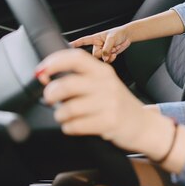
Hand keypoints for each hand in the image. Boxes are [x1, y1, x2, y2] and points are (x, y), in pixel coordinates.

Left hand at [36, 49, 174, 158]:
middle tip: (50, 99)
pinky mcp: (108, 122)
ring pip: (68, 108)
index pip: (75, 58)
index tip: (40, 72)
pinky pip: (75, 126)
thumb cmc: (117, 104)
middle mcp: (106, 84)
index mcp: (103, 71)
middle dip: (51, 94)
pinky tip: (74, 126)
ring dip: (60, 115)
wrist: (144, 125)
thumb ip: (81, 78)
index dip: (53, 62)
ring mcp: (109, 103)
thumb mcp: (104, 84)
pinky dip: (68, 128)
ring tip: (65, 116)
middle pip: (67, 84)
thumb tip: (45, 76)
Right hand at [70, 25, 131, 62]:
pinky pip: (106, 61)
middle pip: (94, 55)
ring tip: (114, 48)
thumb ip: (107, 47)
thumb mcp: (112, 38)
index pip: (82, 41)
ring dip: (109, 55)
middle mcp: (97, 45)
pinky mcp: (107, 56)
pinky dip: (111, 59)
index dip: (75, 44)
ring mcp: (102, 51)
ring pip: (101, 59)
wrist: (127, 36)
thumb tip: (104, 56)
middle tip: (110, 47)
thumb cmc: (119, 33)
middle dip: (103, 53)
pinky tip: (115, 54)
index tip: (67, 46)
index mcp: (95, 38)